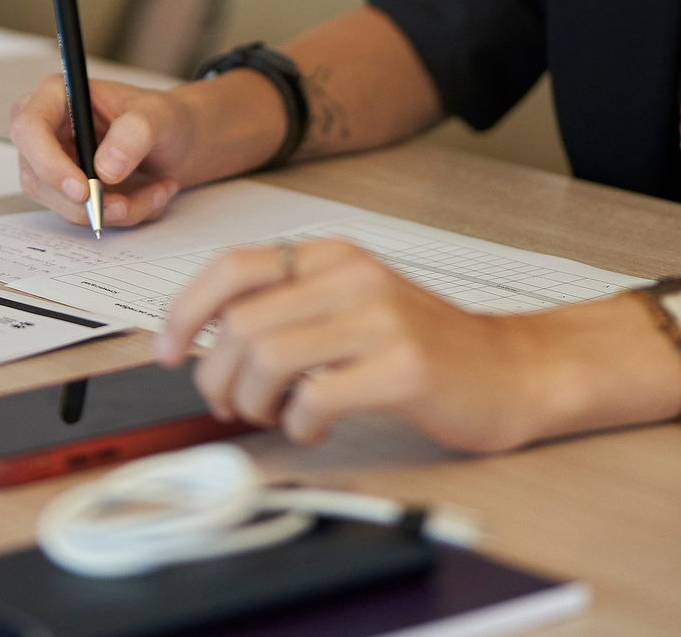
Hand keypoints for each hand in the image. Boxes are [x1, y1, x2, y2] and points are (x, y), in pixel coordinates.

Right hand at [7, 76, 197, 228]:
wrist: (176, 141)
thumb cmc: (161, 117)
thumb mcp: (158, 116)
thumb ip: (134, 134)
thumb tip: (105, 169)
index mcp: (57, 96)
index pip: (29, 129)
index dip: (48, 163)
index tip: (84, 190)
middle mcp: (46, 131)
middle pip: (37, 177)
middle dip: (86, 201)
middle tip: (126, 205)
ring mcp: (53, 164)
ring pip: (64, 205)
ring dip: (114, 209)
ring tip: (157, 191)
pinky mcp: (68, 192)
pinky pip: (85, 216)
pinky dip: (122, 214)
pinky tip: (151, 195)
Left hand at [154, 239, 680, 452]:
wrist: (516, 369)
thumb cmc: (425, 346)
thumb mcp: (352, 303)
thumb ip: (289, 307)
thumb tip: (202, 337)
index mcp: (333, 255)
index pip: (232, 267)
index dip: (184, 312)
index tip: (165, 350)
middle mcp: (353, 275)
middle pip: (241, 323)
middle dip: (214, 374)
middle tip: (226, 404)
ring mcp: (380, 319)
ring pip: (267, 358)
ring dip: (251, 402)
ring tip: (270, 415)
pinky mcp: (403, 367)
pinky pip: (315, 397)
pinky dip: (298, 422)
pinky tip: (315, 425)